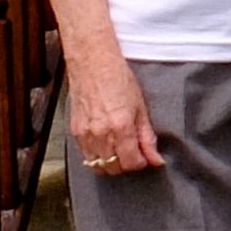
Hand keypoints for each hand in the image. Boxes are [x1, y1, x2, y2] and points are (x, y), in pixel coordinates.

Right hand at [70, 51, 160, 178]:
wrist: (92, 62)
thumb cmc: (117, 78)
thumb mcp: (140, 107)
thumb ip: (147, 137)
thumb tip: (156, 159)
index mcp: (120, 127)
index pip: (131, 163)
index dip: (141, 163)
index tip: (145, 157)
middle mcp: (101, 134)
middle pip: (114, 168)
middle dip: (127, 165)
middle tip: (134, 153)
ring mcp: (85, 134)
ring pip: (98, 166)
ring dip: (111, 163)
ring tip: (120, 150)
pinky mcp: (75, 132)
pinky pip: (86, 156)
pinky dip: (97, 156)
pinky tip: (105, 144)